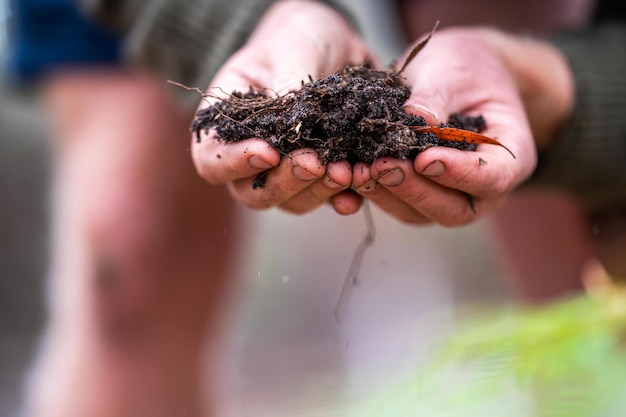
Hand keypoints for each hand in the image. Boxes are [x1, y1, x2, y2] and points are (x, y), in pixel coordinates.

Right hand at [192, 0, 369, 213]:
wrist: (332, 45)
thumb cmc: (296, 40)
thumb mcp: (291, 49)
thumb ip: (288, 84)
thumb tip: (293, 125)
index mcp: (224, 123)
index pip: (212, 159)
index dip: (235, 163)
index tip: (268, 152)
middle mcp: (250, 155)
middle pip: (252, 192)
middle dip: (285, 182)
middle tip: (315, 164)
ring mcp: (284, 171)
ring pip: (291, 201)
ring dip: (318, 192)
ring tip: (345, 172)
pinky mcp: (319, 176)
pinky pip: (326, 198)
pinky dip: (342, 198)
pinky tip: (356, 192)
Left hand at [352, 27, 573, 225]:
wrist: (452, 73)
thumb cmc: (464, 68)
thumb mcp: (453, 69)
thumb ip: (436, 95)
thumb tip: (414, 120)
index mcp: (511, 156)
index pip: (492, 178)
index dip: (459, 174)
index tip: (425, 159)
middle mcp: (485, 187)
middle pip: (454, 208)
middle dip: (415, 190)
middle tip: (381, 166)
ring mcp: (452, 196)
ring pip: (422, 213)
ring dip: (389, 195)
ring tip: (360, 170)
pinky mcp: (419, 196)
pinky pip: (398, 205)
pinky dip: (375, 193)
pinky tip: (352, 175)